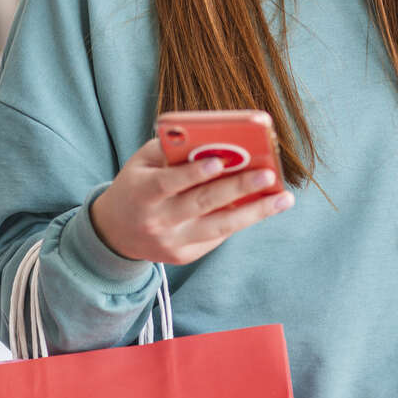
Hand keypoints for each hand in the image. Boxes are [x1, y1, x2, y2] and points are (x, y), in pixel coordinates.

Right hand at [90, 138, 293, 265]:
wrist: (114, 233)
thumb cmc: (137, 185)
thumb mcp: (142, 163)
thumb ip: (172, 150)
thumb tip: (215, 140)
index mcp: (142, 193)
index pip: (168, 183)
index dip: (193, 173)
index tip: (219, 161)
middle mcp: (157, 221)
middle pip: (201, 205)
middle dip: (238, 188)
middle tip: (268, 175)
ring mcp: (172, 243)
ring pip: (219, 227)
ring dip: (255, 212)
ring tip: (283, 199)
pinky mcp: (185, 256)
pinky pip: (218, 236)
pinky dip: (242, 220)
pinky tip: (265, 206)